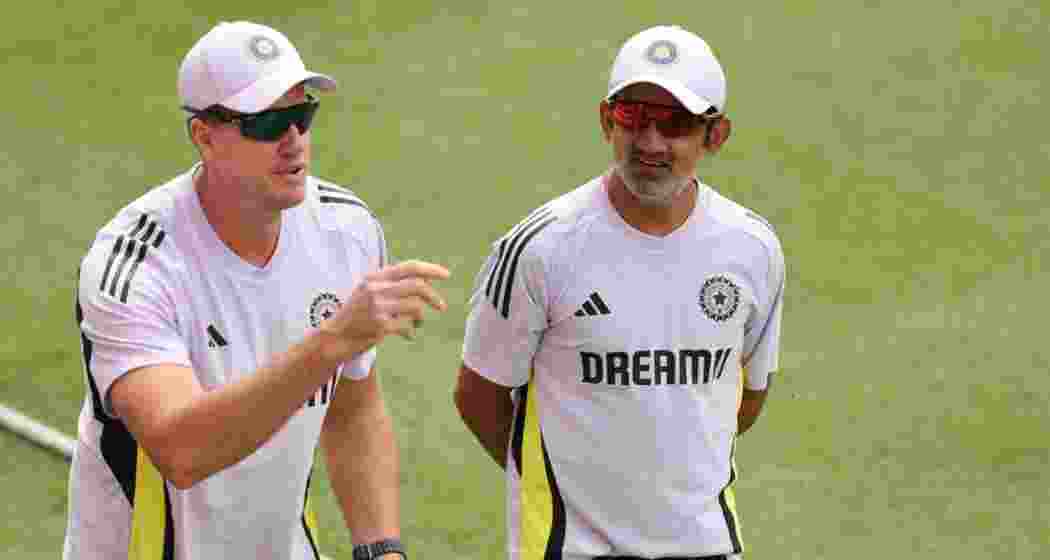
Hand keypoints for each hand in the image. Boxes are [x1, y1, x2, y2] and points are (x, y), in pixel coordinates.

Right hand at [319, 260, 449, 360]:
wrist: (334, 337)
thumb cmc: (355, 314)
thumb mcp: (368, 291)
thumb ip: (391, 284)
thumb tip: (425, 280)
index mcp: (375, 278)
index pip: (409, 267)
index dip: (431, 269)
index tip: (445, 275)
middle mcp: (376, 289)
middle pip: (417, 286)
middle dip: (434, 297)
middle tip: (442, 306)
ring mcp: (378, 307)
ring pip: (416, 307)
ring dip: (421, 318)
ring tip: (417, 323)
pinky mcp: (380, 326)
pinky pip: (408, 326)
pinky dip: (411, 331)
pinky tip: (408, 335)